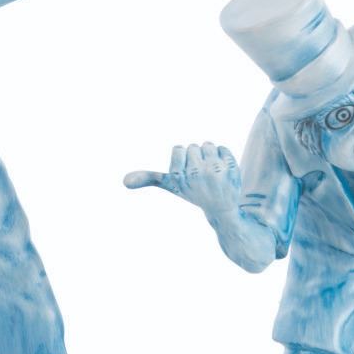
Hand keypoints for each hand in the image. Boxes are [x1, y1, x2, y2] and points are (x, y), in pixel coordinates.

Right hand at [124, 142, 241, 210]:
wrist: (222, 208)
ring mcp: (214, 170)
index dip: (183, 159)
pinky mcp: (230, 167)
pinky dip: (223, 157)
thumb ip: (148, 179)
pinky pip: (222, 147)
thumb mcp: (170, 186)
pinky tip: (224, 172)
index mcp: (178, 177)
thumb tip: (124, 181)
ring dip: (210, 155)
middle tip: (201, 175)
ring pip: (207, 144)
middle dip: (197, 157)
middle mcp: (194, 173)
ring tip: (212, 172)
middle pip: (193, 146)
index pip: (178, 148)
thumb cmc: (193, 192)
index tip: (187, 174)